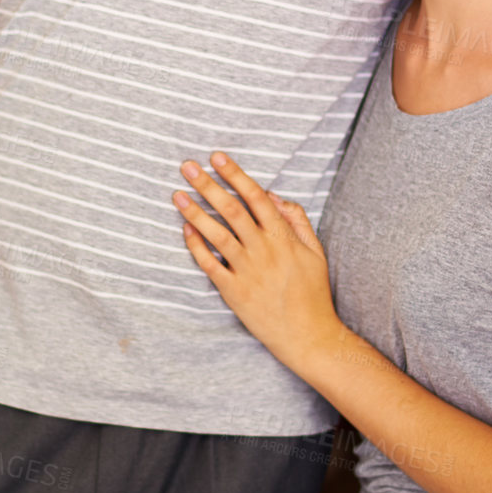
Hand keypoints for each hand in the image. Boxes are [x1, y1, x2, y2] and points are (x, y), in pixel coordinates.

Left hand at [173, 151, 338, 373]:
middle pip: (231, 210)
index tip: (217, 157)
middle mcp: (263, 250)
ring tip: (177, 194)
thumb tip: (273, 196)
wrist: (308, 335)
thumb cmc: (313, 292)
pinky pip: (209, 264)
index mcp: (283, 237)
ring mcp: (246, 271)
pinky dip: (196, 246)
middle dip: (207, 184)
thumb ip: (297, 220)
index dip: (235, 174)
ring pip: (216, 234)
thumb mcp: (315, 251)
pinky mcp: (233, 291)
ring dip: (194, 212)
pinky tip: (185, 229)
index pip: (255, 196)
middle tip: (187, 166)